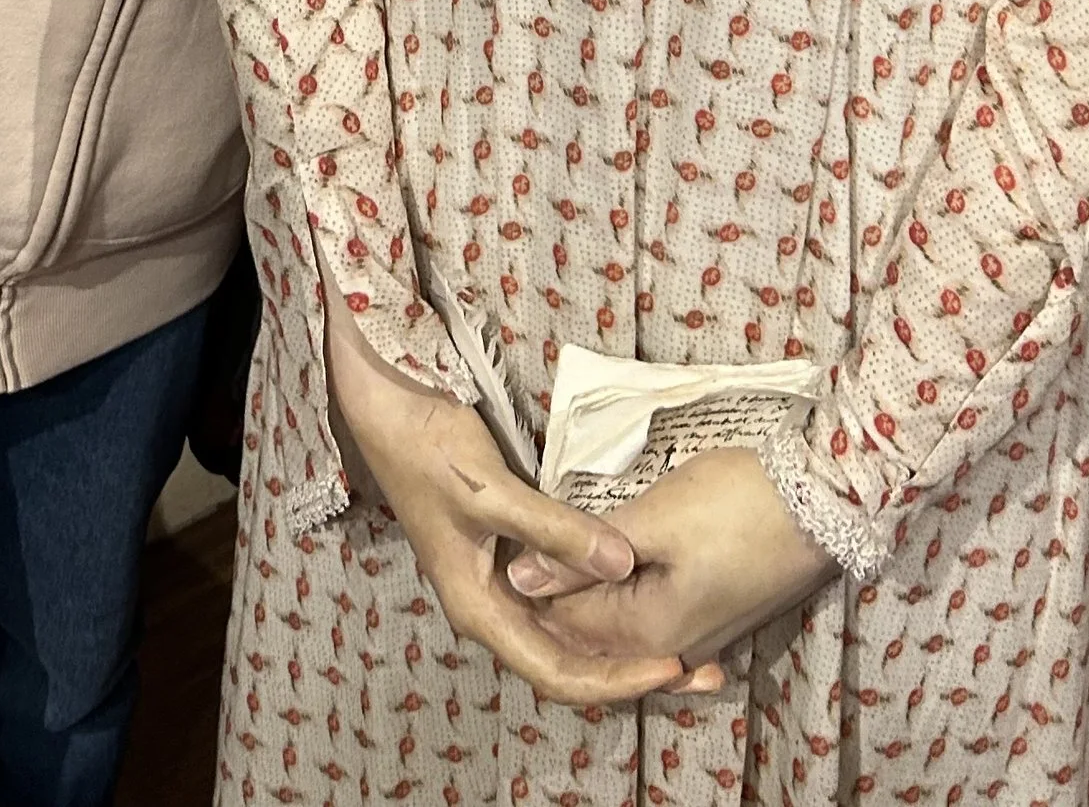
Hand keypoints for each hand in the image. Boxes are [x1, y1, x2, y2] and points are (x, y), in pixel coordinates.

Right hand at [323, 300, 722, 710]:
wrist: (388, 410)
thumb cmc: (428, 450)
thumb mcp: (492, 490)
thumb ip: (555, 530)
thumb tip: (623, 565)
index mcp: (481, 609)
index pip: (558, 672)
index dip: (617, 678)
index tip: (671, 666)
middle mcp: (493, 608)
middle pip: (570, 662)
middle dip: (632, 672)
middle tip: (699, 667)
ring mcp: (503, 582)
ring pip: (571, 633)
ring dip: (624, 643)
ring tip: (685, 643)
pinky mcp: (512, 554)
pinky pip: (567, 598)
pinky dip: (606, 606)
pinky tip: (641, 597)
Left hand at [504, 448, 835, 668]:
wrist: (824, 500)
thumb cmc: (735, 503)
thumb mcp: (651, 520)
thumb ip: (580, 555)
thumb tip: (518, 578)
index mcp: (648, 634)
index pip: (562, 622)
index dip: (529, 581)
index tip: (506, 534)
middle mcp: (670, 650)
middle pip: (590, 632)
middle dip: (556, 593)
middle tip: (528, 534)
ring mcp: (698, 638)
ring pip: (620, 626)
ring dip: (589, 592)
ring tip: (563, 541)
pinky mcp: (714, 617)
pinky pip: (650, 619)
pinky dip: (622, 595)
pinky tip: (610, 565)